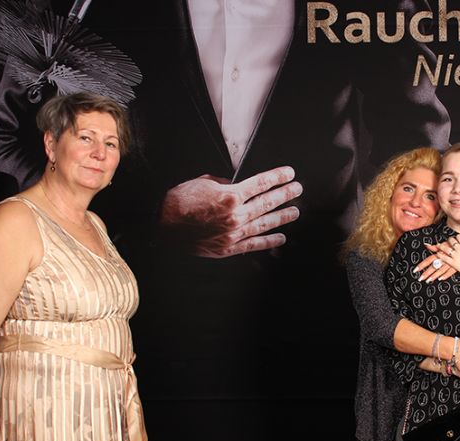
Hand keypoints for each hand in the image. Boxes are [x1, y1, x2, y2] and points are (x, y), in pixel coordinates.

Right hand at [159, 166, 302, 257]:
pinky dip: (269, 241)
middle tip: (297, 190)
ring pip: (265, 224)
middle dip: (285, 195)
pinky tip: (280, 237)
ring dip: (282, 217)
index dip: (278, 178)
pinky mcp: (228, 248)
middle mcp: (235, 215)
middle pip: (267, 203)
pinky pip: (254, 245)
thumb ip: (223, 183)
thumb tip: (235, 184)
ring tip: (295, 212)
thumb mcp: (202, 183)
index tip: (289, 174)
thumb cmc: (178, 203)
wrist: (162, 225)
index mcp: (230, 196)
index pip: (261, 184)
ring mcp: (233, 233)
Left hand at [414, 247, 455, 281]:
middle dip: (426, 273)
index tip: (416, 270)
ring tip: (428, 280)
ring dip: (434, 275)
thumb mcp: (445, 244)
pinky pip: (451, 271)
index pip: (429, 260)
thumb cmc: (455, 244)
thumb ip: (435, 247)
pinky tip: (441, 279)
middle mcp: (444, 258)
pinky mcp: (456, 266)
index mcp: (440, 253)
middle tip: (420, 278)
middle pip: (433, 266)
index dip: (422, 265)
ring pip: (440, 270)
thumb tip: (426, 245)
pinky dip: (446, 275)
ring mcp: (450, 262)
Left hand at [429, 234, 459, 279]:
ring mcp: (456, 255)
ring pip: (446, 249)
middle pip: (451, 241)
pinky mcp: (453, 263)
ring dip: (441, 246)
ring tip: (438, 246)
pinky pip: (445, 258)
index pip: (459, 237)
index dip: (457, 237)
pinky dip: (440, 255)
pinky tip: (438, 254)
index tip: (456, 237)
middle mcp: (459, 248)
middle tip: (447, 240)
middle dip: (448, 240)